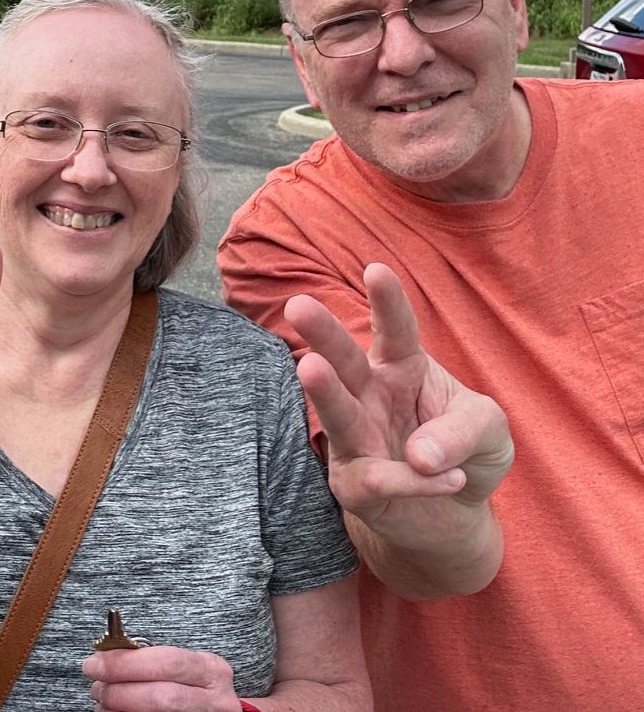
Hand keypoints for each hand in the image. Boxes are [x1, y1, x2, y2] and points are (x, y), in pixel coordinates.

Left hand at [83, 645, 242, 711]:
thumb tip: (109, 658)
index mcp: (211, 670)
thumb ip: (155, 661)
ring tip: (102, 703)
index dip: (127, 663)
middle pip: (161, 696)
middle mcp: (215, 699)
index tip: (96, 662)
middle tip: (96, 687)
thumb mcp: (186, 668)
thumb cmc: (193, 685)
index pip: (166, 662)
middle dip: (121, 690)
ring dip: (121, 708)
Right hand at [283, 263, 513, 554]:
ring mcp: (356, 440)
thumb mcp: (488, 429)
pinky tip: (451, 480)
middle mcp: (370, 396)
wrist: (456, 517)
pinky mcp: (353, 486)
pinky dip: (417, 482)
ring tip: (309, 368)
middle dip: (322, 334)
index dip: (386, 302)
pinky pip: (377, 478)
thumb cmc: (465, 453)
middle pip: (344, 361)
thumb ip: (462, 431)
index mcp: (401, 367)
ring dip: (325, 392)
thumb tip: (419, 455)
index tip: (376, 270)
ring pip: (338, 416)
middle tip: (298, 305)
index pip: (394, 330)